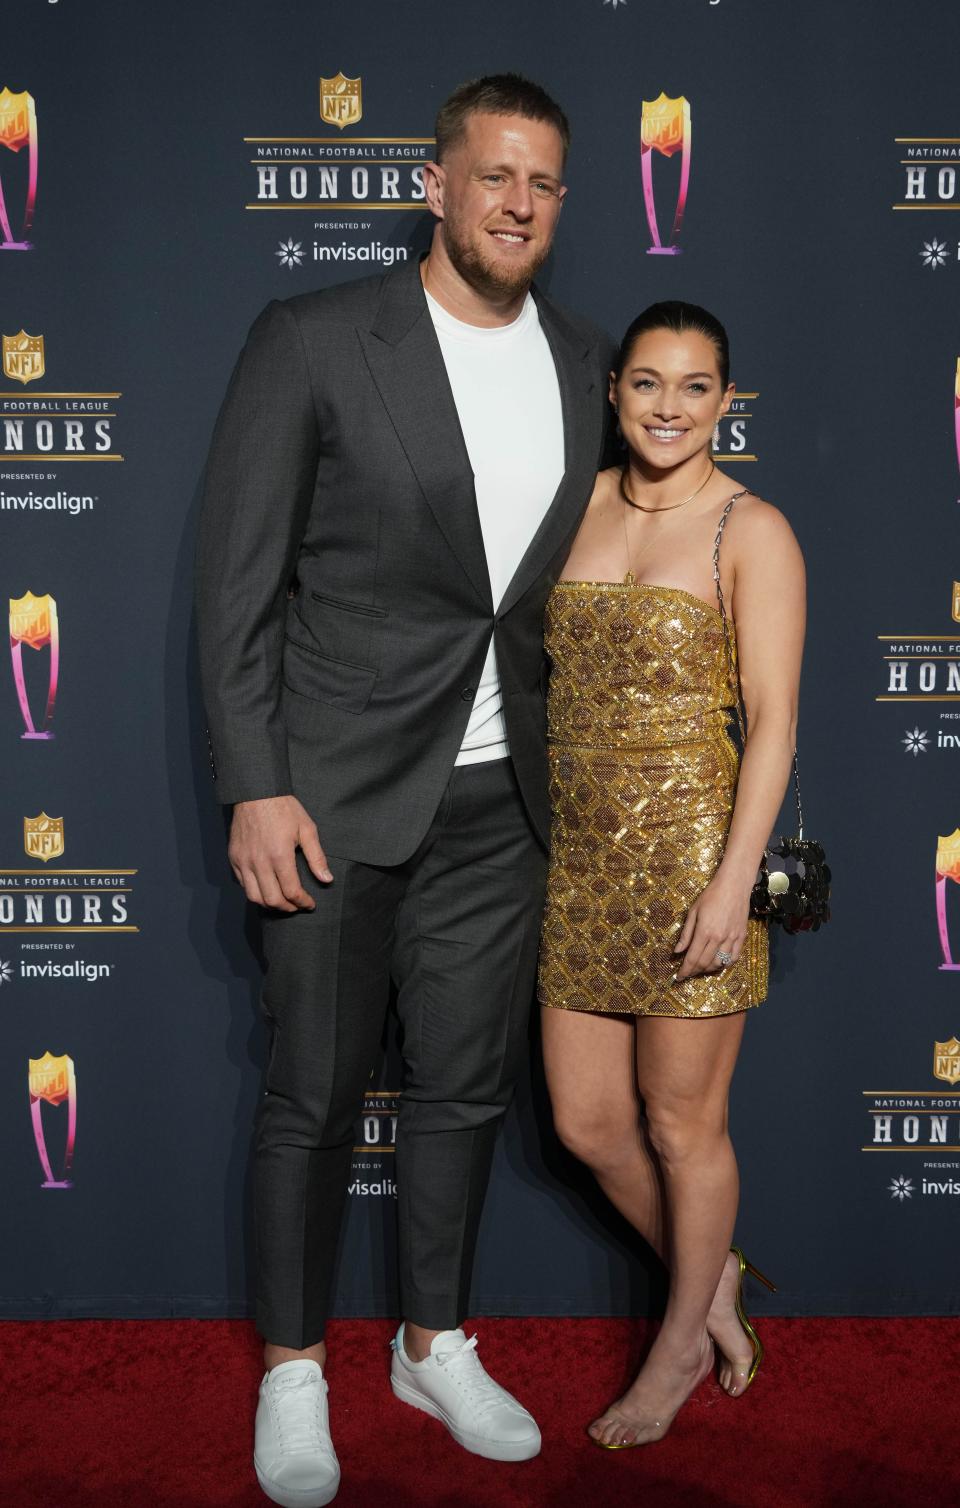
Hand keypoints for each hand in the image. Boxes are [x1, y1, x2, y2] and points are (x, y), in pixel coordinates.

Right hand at [228, 795, 331, 911]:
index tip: (310, 904)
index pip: (291, 891)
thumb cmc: (283, 808)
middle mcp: (259, 862)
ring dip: (270, 904)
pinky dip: (255, 892)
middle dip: (288, 908)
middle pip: (272, 900)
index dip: (302, 902)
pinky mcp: (234, 858)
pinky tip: (266, 888)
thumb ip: (316, 857)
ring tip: (282, 902)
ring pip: (254, 896)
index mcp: (279, 855)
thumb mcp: (307, 829)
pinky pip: (242, 884)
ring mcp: (243, 861)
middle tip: (297, 906)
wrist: (256, 792)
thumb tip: (326, 879)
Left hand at [673, 874, 750, 980]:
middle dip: (694, 971)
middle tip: (687, 973)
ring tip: (700, 969)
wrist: (734, 886)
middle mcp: (719, 938)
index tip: (678, 977)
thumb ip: (686, 934)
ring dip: (707, 970)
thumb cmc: (710, 896)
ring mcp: (732, 939)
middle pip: (704, 963)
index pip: (692, 958)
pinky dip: (724, 964)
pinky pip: (734, 958)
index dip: (684, 970)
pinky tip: (717, 963)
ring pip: (719, 963)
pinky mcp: (742, 937)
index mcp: (705, 932)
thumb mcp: (693, 912)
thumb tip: (678, 951)